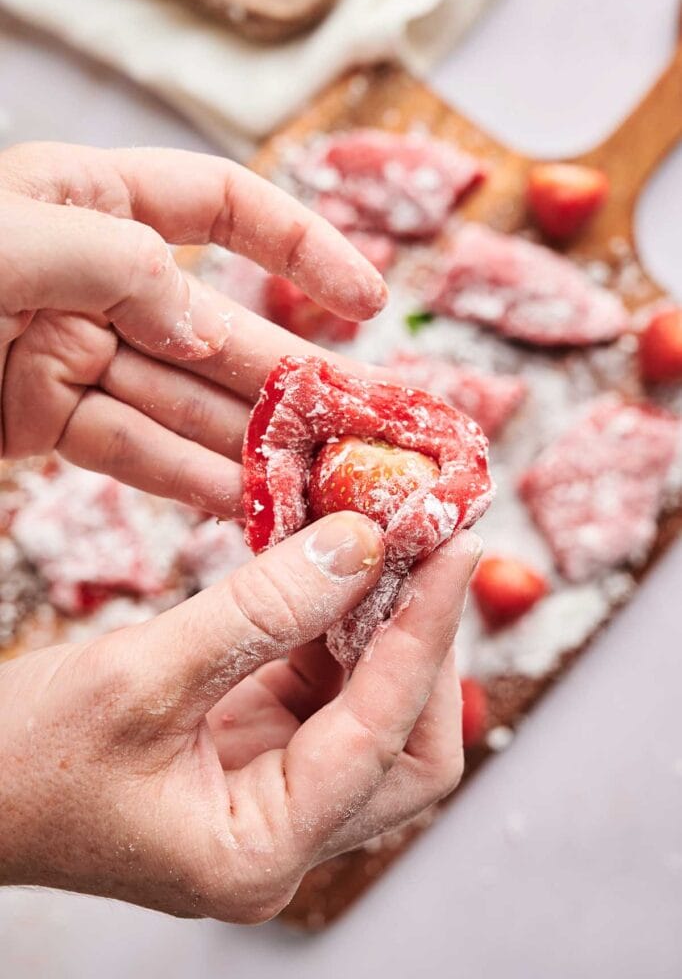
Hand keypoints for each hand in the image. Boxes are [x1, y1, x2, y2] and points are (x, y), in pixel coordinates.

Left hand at [0, 143, 385, 517]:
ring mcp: (75, 351)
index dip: (303, 248)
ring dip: (255, 442)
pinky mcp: (46, 418)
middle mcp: (98, 276)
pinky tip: (248, 501)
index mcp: (92, 199)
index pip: (223, 206)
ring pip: (185, 401)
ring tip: (324, 478)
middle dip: (296, 378)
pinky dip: (188, 479)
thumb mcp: (14, 237)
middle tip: (369, 423)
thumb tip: (201, 331)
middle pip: (219, 327)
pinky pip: (132, 450)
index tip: (367, 302)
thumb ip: (122, 266)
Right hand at [0, 514, 479, 921]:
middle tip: (424, 555)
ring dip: (378, 628)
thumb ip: (259, 610)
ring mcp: (269, 797)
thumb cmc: (22, 760)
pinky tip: (325, 575)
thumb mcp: (142, 675)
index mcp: (261, 849)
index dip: (426, 633)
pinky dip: (330, 629)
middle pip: (405, 748)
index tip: (452, 547)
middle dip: (421, 648)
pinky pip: (319, 691)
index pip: (385, 735)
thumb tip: (360, 545)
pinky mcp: (249, 757)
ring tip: (377, 548)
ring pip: (369, 714)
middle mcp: (282, 835)